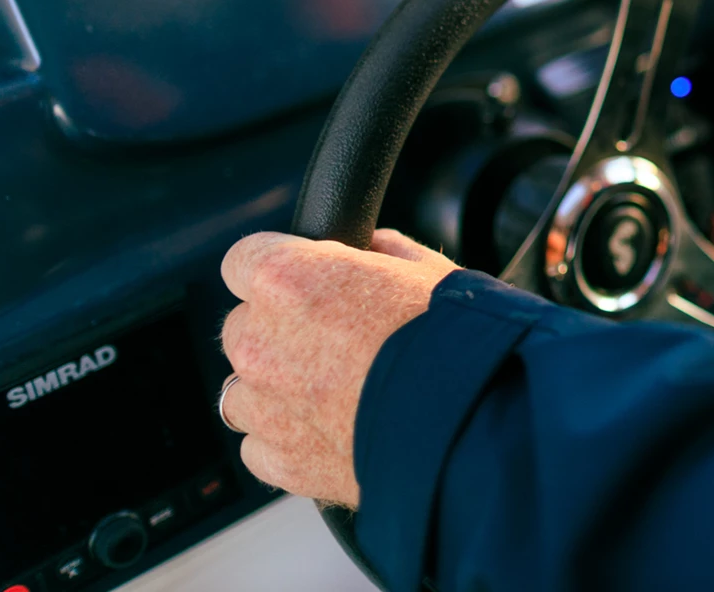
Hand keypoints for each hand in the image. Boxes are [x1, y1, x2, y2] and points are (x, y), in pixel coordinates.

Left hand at [218, 229, 457, 507]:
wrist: (471, 423)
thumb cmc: (453, 340)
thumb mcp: (424, 269)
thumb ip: (379, 253)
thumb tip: (370, 251)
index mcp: (286, 278)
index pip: (242, 260)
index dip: (279, 269)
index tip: (303, 282)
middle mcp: (259, 339)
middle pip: (243, 327)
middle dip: (281, 332)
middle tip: (337, 341)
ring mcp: (264, 406)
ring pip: (244, 390)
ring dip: (278, 389)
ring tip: (336, 393)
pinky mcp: (278, 461)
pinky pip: (260, 446)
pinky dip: (288, 439)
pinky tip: (333, 431)